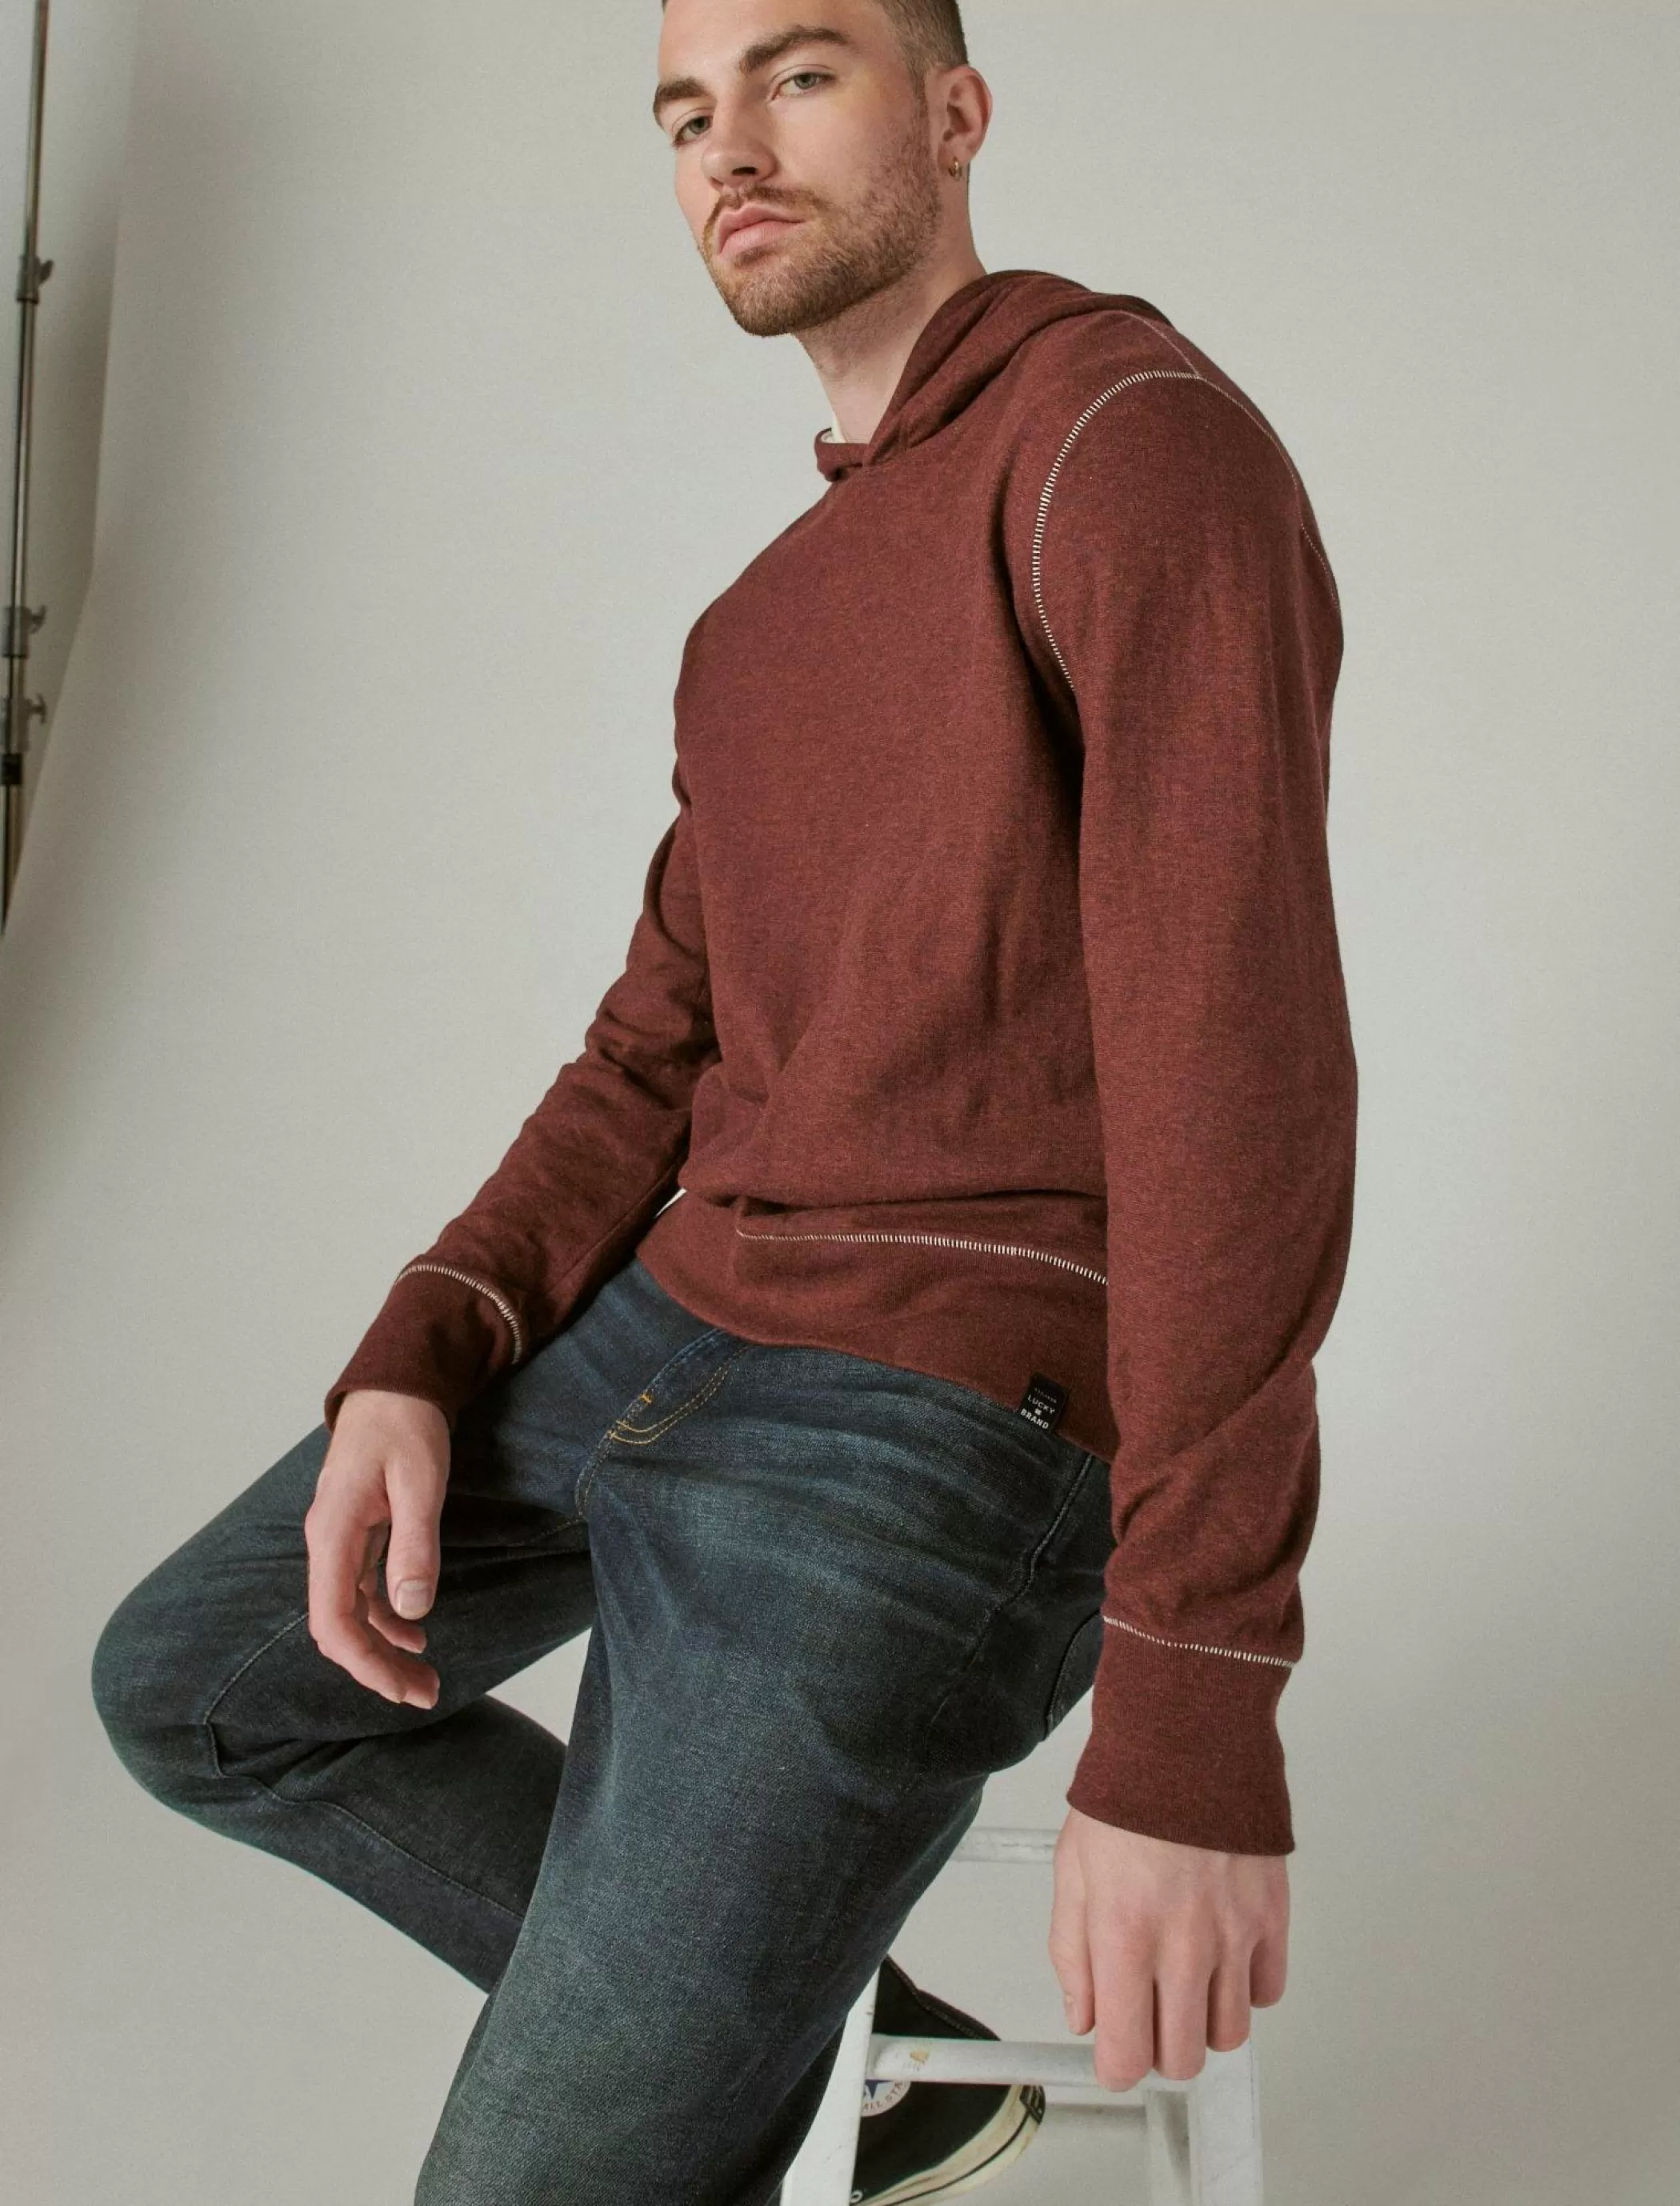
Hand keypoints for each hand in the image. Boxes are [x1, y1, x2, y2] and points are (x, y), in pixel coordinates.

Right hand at [303, 1389, 448, 1707]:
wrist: (395, 1384)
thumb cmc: (407, 1425)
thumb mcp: (421, 1482)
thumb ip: (415, 1545)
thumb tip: (412, 1610)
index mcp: (334, 1532)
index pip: (333, 1619)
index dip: (364, 1663)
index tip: (401, 1690)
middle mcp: (327, 1543)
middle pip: (340, 1626)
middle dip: (377, 1669)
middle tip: (425, 1695)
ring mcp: (339, 1541)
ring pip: (352, 1613)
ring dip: (384, 1650)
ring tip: (425, 1679)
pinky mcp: (356, 1536)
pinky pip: (362, 1591)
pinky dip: (386, 1618)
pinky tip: (415, 1634)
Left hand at [1048, 1805, 1287, 2088]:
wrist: (1187, 1742)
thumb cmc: (1125, 1799)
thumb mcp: (1072, 1871)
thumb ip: (1072, 1954)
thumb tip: (1084, 2018)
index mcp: (1124, 1937)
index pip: (1126, 2054)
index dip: (1116, 2067)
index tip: (1113, 2056)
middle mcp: (1184, 1947)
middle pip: (1182, 2057)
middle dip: (1158, 2048)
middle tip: (1148, 2013)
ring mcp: (1234, 1935)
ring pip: (1228, 2034)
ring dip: (1203, 2022)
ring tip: (1186, 1981)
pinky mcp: (1271, 1918)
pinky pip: (1268, 1992)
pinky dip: (1246, 1988)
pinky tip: (1223, 1957)